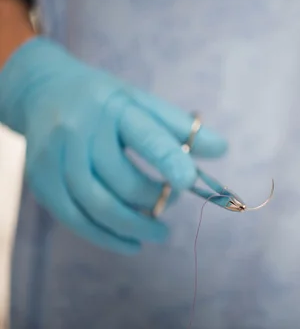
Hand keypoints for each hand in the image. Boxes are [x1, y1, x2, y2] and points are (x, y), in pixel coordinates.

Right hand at [0, 37, 227, 253]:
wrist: (44, 90)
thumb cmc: (106, 101)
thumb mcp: (143, 102)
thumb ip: (181, 127)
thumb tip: (223, 148)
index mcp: (116, 106)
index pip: (146, 136)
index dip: (169, 160)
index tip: (190, 182)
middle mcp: (81, 129)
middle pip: (123, 180)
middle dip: (156, 200)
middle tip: (172, 203)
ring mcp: (56, 156)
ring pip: (99, 205)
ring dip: (135, 225)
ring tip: (160, 231)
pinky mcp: (40, 179)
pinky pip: (75, 219)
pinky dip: (106, 237)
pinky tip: (131, 243)